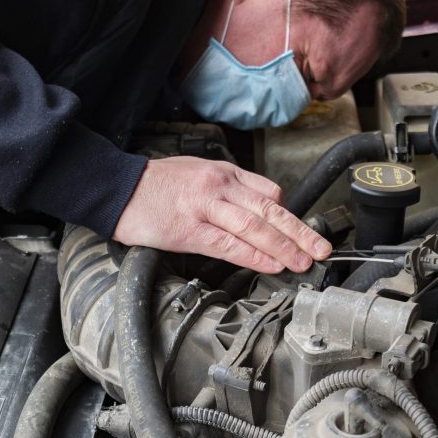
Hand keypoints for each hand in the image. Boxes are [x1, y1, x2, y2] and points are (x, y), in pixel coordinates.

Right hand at [113, 156, 331, 272]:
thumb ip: (227, 191)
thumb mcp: (198, 174)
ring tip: (303, 262)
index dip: (290, 215)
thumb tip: (255, 211)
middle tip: (322, 249)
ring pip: (255, 227)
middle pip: (271, 210)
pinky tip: (271, 265)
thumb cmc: (155, 185)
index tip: (304, 232)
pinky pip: (229, 244)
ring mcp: (205, 206)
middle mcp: (220, 186)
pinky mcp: (189, 229)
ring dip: (284, 247)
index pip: (269, 192)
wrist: (116, 187)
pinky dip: (254, 256)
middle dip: (300, 232)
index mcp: (224, 173)